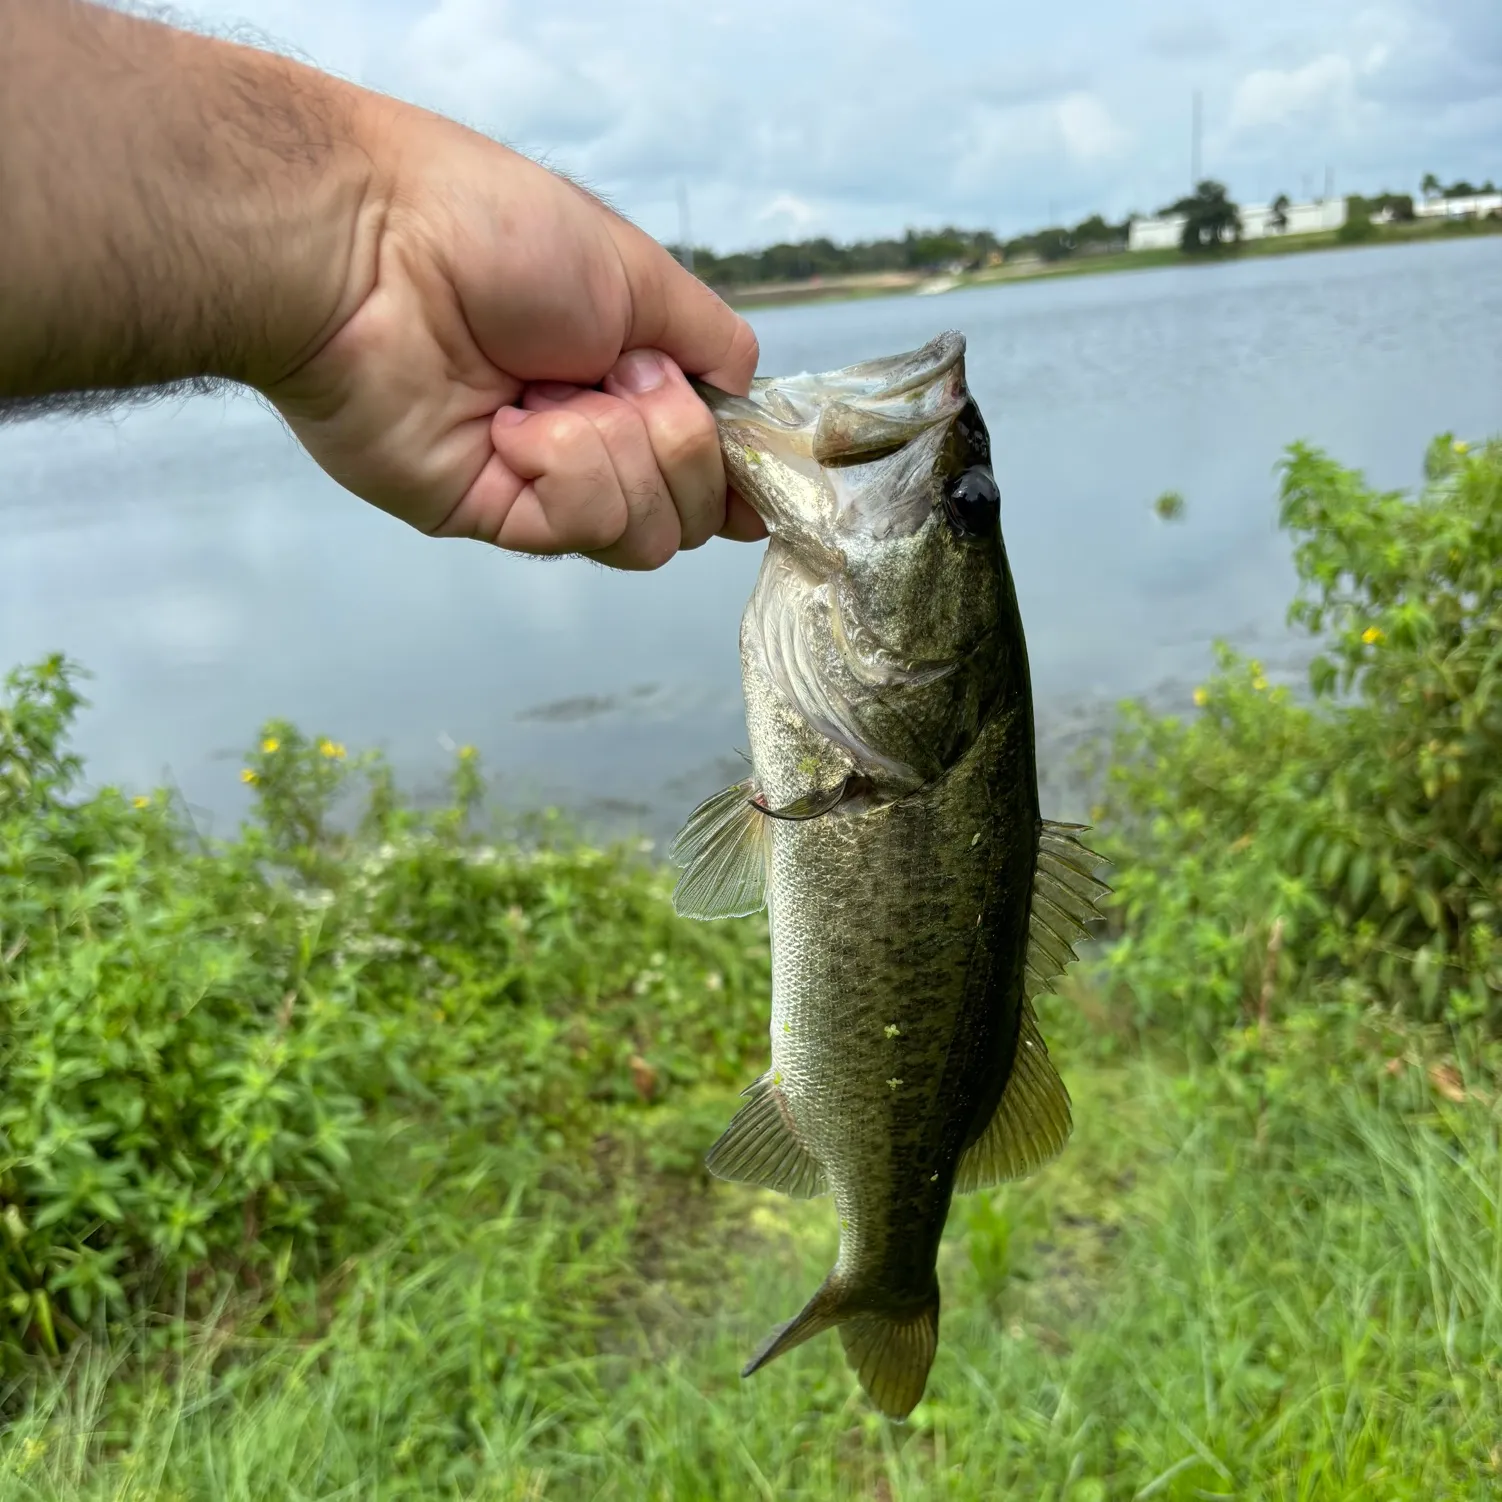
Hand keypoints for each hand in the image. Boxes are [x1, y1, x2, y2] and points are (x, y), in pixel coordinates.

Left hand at [265, 100, 764, 568]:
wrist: (369, 247)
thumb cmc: (490, 229)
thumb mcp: (638, 270)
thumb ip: (710, 344)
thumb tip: (748, 404)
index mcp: (626, 378)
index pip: (709, 464)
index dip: (736, 474)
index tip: (760, 471)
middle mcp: (590, 438)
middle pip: (691, 513)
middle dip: (679, 445)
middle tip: (621, 377)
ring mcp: (541, 484)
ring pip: (647, 535)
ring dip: (618, 453)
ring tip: (547, 393)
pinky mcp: (492, 516)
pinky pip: (579, 531)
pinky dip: (564, 472)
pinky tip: (510, 426)